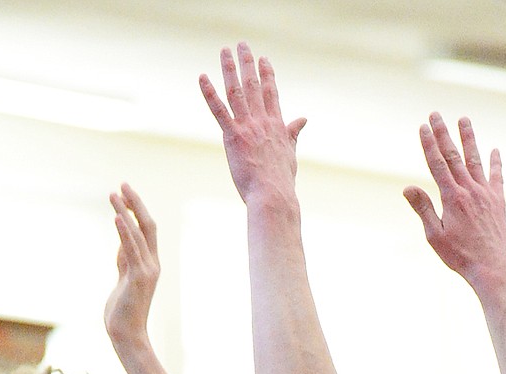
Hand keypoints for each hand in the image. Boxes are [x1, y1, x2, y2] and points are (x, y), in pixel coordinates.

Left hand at [103, 185, 159, 352]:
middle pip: (147, 225)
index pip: (145, 230)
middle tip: (123, 184)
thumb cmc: (123, 312)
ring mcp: (146, 270)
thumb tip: (121, 244)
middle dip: (135, 203)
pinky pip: (132, 250)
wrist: (127, 335)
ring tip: (113, 194)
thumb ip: (124, 261)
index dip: (135, 211)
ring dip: (125, 212)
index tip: (123, 194)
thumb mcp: (122, 280)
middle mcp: (152, 264)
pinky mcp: (137, 278)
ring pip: (138, 234)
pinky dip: (125, 232)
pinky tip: (117, 217)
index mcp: (149, 264)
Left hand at [200, 43, 305, 206]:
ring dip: (229, 68)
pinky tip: (202, 77)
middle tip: (242, 44)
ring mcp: (248, 127)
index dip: (267, 74)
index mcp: (276, 126)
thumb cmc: (281, 181)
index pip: (271, 93)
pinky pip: (219, 110)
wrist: (273, 196)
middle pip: (254, 85)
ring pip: (237, 91)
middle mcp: (262, 121)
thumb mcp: (290, 154)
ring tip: (225, 51)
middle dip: (248, 63)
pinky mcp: (233, 136)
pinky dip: (209, 92)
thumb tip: (303, 119)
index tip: (263, 59)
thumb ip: (293, 134)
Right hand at [404, 115, 505, 294]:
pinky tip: (494, 150)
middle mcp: (469, 190)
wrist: (492, 267)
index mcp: (451, 198)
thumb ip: (423, 209)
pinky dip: (495, 162)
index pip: (437, 164)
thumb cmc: (460, 256)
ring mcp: (485, 193)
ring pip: (475, 159)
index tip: (423, 127)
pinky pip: (496, 177)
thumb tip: (407, 187)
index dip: (429, 144)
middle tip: (436, 114)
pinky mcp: (498, 201)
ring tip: (464, 119)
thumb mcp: (435, 236)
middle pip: (454, 156)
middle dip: (443, 134)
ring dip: (468, 138)